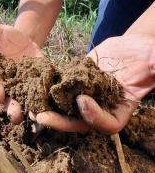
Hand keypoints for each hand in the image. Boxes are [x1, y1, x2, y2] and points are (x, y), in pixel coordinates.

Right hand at [0, 20, 43, 122]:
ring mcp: (24, 86)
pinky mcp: (38, 84)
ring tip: (33, 117)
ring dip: (28, 111)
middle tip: (14, 116)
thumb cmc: (7, 37)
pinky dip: (44, 102)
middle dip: (12, 109)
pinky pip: (40, 96)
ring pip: (25, 102)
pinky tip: (49, 107)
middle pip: (9, 100)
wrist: (25, 39)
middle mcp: (9, 84)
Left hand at [36, 33, 154, 133]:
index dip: (94, 118)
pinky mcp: (74, 81)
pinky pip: (60, 88)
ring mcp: (86, 94)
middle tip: (41, 117)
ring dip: (48, 108)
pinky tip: (33, 84)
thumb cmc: (148, 56)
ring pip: (65, 107)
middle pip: (79, 121)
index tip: (82, 100)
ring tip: (29, 105)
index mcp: (120, 109)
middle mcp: (100, 106)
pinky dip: (47, 88)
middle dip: (60, 121)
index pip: (107, 125)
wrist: (132, 48)